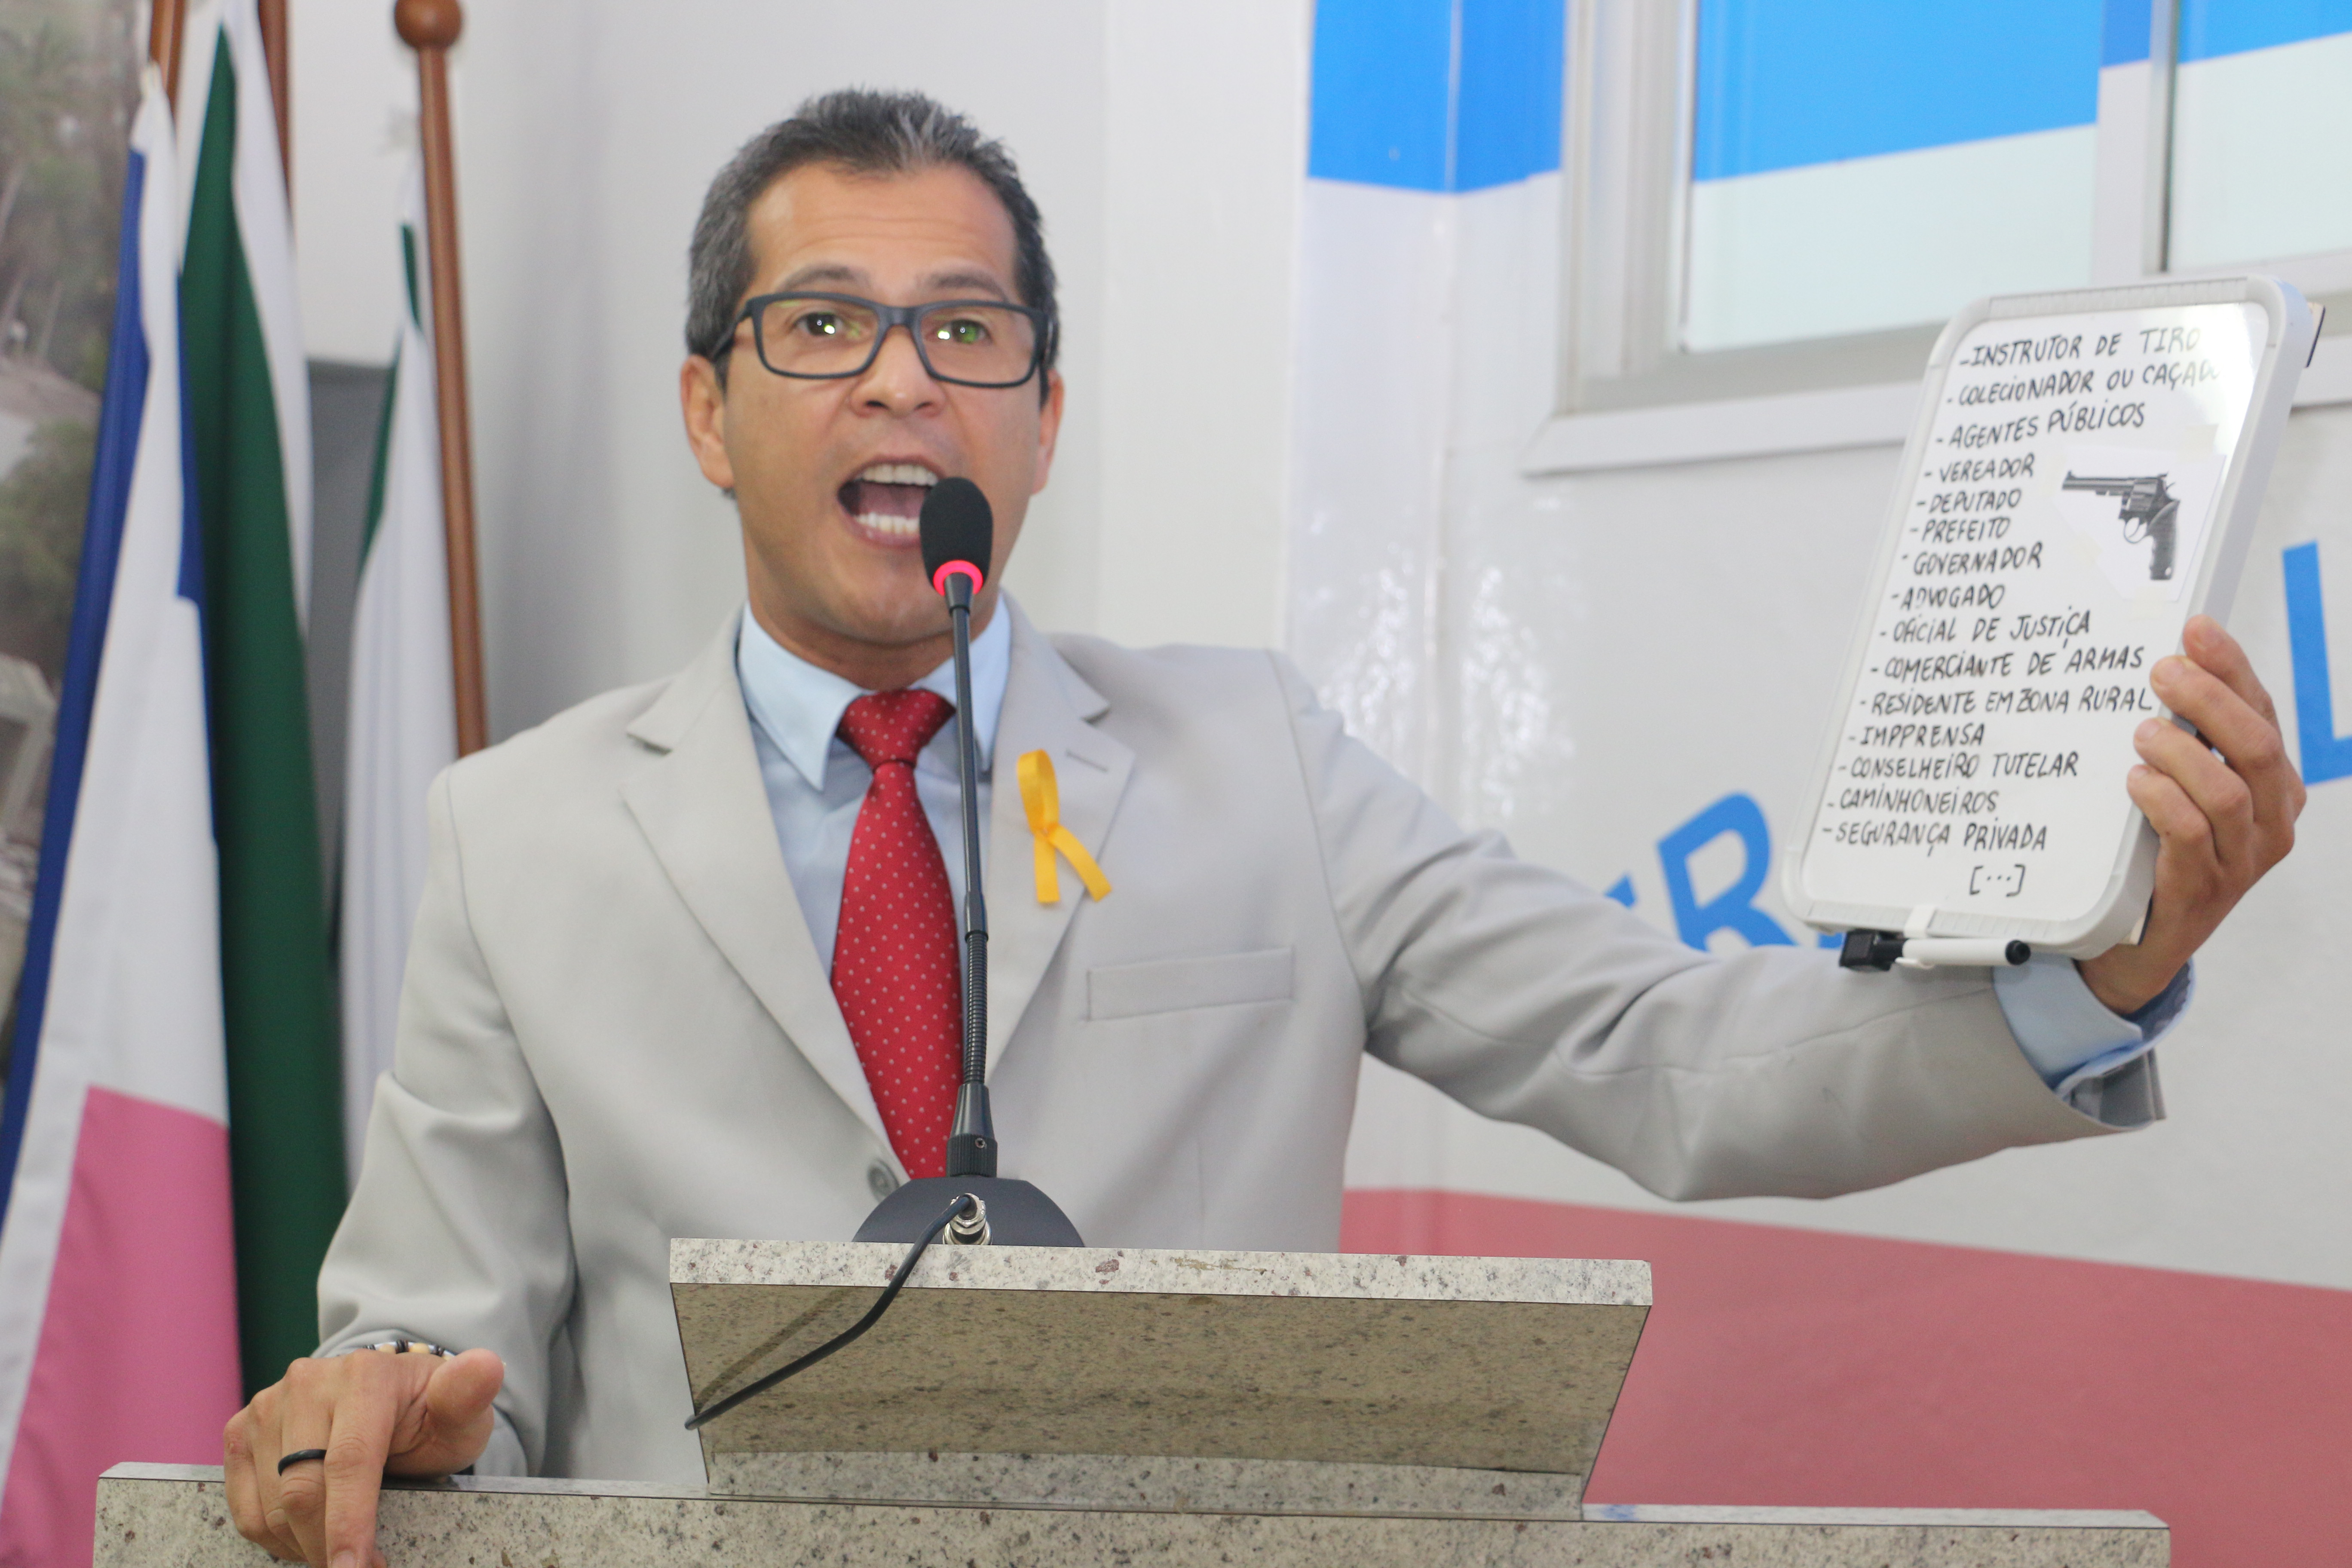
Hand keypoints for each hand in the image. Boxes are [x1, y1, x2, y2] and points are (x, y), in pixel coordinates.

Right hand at [223, 1346, 503, 1565]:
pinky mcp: (242, 1432)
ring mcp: (268, 1405)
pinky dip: (276, 1538)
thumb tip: (486, 1367)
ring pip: (270, 1506)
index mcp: (364, 1375)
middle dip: (328, 1547)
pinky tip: (310, 1539)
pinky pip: (245, 1508)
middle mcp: (308, 1382)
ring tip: (343, 1553)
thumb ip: (469, 1395)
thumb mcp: (460, 1411)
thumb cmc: (429, 1414)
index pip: (349, 1461)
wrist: (391, 1399)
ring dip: (304, 1547)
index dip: (349, 1523)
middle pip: (302, 1490)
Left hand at [2077, 615, 2303, 1013]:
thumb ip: (2187, 738)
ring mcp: (2242, 859)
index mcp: (2274, 785)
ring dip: (2183, 752)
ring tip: (2143, 732)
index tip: (2196, 629)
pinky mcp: (2204, 889)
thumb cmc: (2162, 848)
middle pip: (2255, 745)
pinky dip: (2164, 801)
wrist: (2142, 937)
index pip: (2263, 714)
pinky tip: (2137, 782)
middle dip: (2210, 700)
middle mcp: (2272, 820)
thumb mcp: (2183, 786)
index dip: (2232, 669)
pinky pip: (2192, 836)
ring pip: (2228, 791)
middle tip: (2163, 671)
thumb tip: (2165, 668)